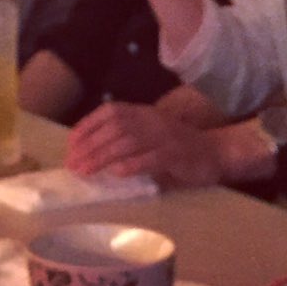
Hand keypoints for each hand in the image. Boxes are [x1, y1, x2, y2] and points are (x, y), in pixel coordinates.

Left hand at [64, 102, 222, 189]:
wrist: (216, 152)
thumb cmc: (178, 147)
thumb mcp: (150, 137)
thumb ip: (126, 141)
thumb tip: (92, 155)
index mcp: (143, 112)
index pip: (109, 112)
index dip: (87, 126)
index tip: (70, 145)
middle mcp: (151, 120)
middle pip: (114, 128)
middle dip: (89, 146)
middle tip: (72, 164)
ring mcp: (164, 136)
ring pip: (128, 142)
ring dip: (103, 157)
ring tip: (86, 171)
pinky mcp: (176, 154)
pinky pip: (151, 158)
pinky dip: (132, 165)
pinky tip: (117, 173)